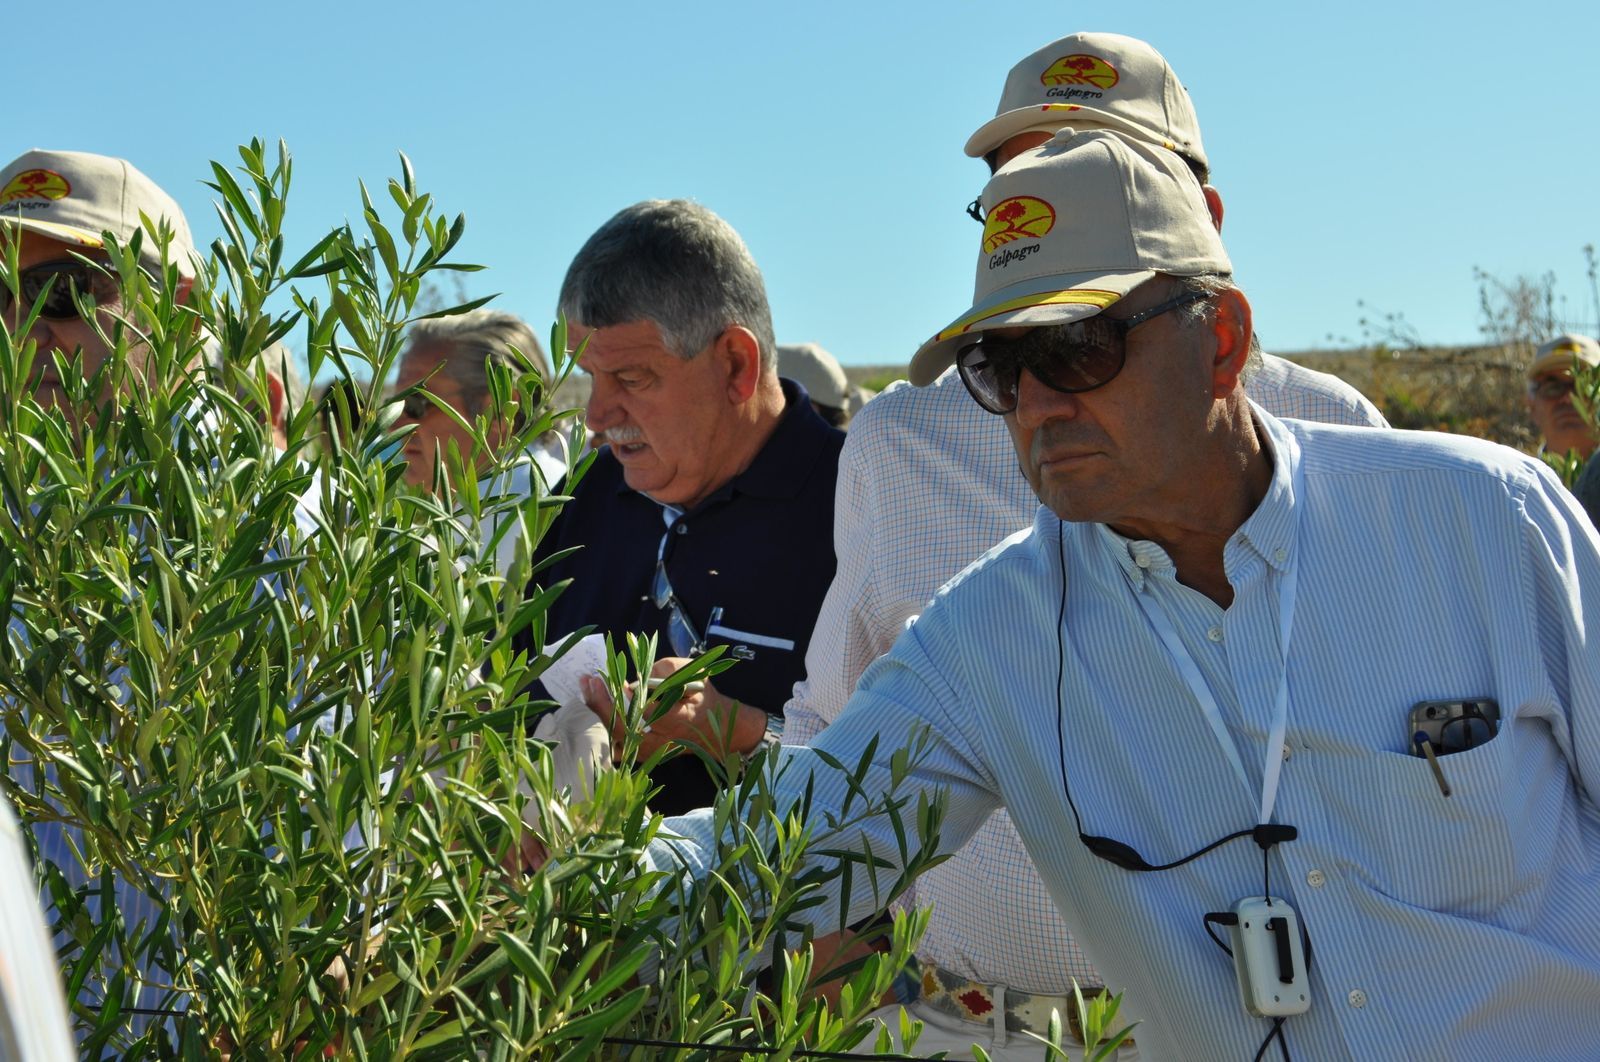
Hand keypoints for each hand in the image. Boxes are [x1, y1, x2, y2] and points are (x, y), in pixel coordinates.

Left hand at [580, 658, 766, 761]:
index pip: (642, 712)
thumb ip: (667, 671)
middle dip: (601, 703)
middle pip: (622, 727)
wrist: (714, 731)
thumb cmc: (704, 699)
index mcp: (677, 720)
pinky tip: (592, 710)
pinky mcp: (640, 756)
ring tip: (586, 691)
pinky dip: (601, 729)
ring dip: (596, 715)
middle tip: (588, 680)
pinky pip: (613, 746)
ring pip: (614, 739)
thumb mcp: (695, 674)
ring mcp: (648, 752)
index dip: (619, 697)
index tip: (605, 679)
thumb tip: (637, 679)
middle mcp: (661, 740)